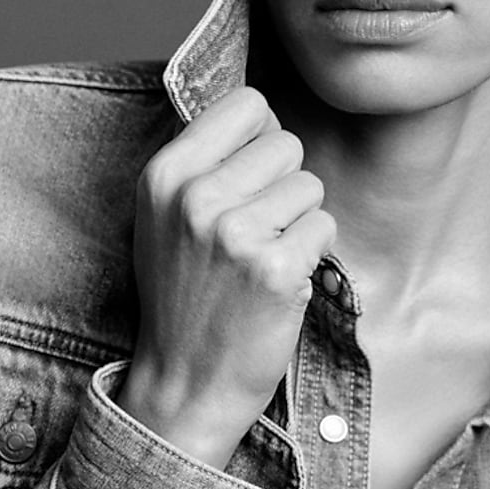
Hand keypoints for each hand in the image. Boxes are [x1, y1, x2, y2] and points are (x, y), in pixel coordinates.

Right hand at [116, 87, 334, 468]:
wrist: (184, 384)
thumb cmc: (183, 296)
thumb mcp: (164, 218)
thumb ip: (203, 161)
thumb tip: (261, 111)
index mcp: (165, 174)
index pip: (248, 105)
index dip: (262, 138)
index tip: (251, 176)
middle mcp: (196, 197)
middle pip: (288, 144)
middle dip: (284, 184)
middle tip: (256, 231)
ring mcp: (236, 233)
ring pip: (311, 186)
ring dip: (301, 221)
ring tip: (264, 258)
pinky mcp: (276, 269)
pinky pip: (325, 227)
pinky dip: (314, 255)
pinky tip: (280, 281)